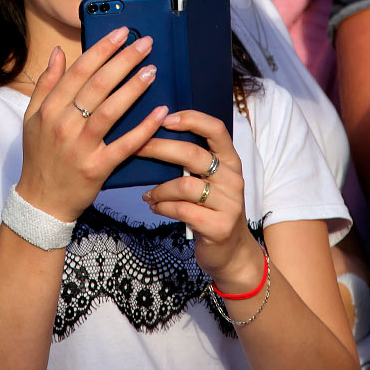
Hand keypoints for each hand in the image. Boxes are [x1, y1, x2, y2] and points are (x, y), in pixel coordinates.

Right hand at [15, 29, 165, 222]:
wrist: (41, 202)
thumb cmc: (40, 157)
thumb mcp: (33, 118)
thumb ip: (46, 84)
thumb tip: (59, 53)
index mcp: (49, 109)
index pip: (79, 71)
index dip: (101, 49)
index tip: (121, 33)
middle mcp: (64, 125)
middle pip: (97, 85)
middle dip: (123, 60)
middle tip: (145, 44)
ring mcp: (81, 147)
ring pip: (110, 111)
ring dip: (133, 88)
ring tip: (152, 70)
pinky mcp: (97, 168)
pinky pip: (125, 145)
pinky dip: (143, 128)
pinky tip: (160, 112)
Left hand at [137, 111, 263, 290]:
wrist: (232, 252)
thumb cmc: (213, 210)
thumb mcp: (211, 182)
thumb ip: (195, 162)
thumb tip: (154, 136)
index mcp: (231, 162)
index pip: (216, 129)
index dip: (191, 119)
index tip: (165, 117)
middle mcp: (233, 179)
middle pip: (193, 154)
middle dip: (159, 148)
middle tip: (136, 148)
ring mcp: (229, 204)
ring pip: (184, 184)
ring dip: (159, 189)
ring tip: (148, 195)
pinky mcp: (219, 227)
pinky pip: (182, 210)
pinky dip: (162, 207)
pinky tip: (155, 207)